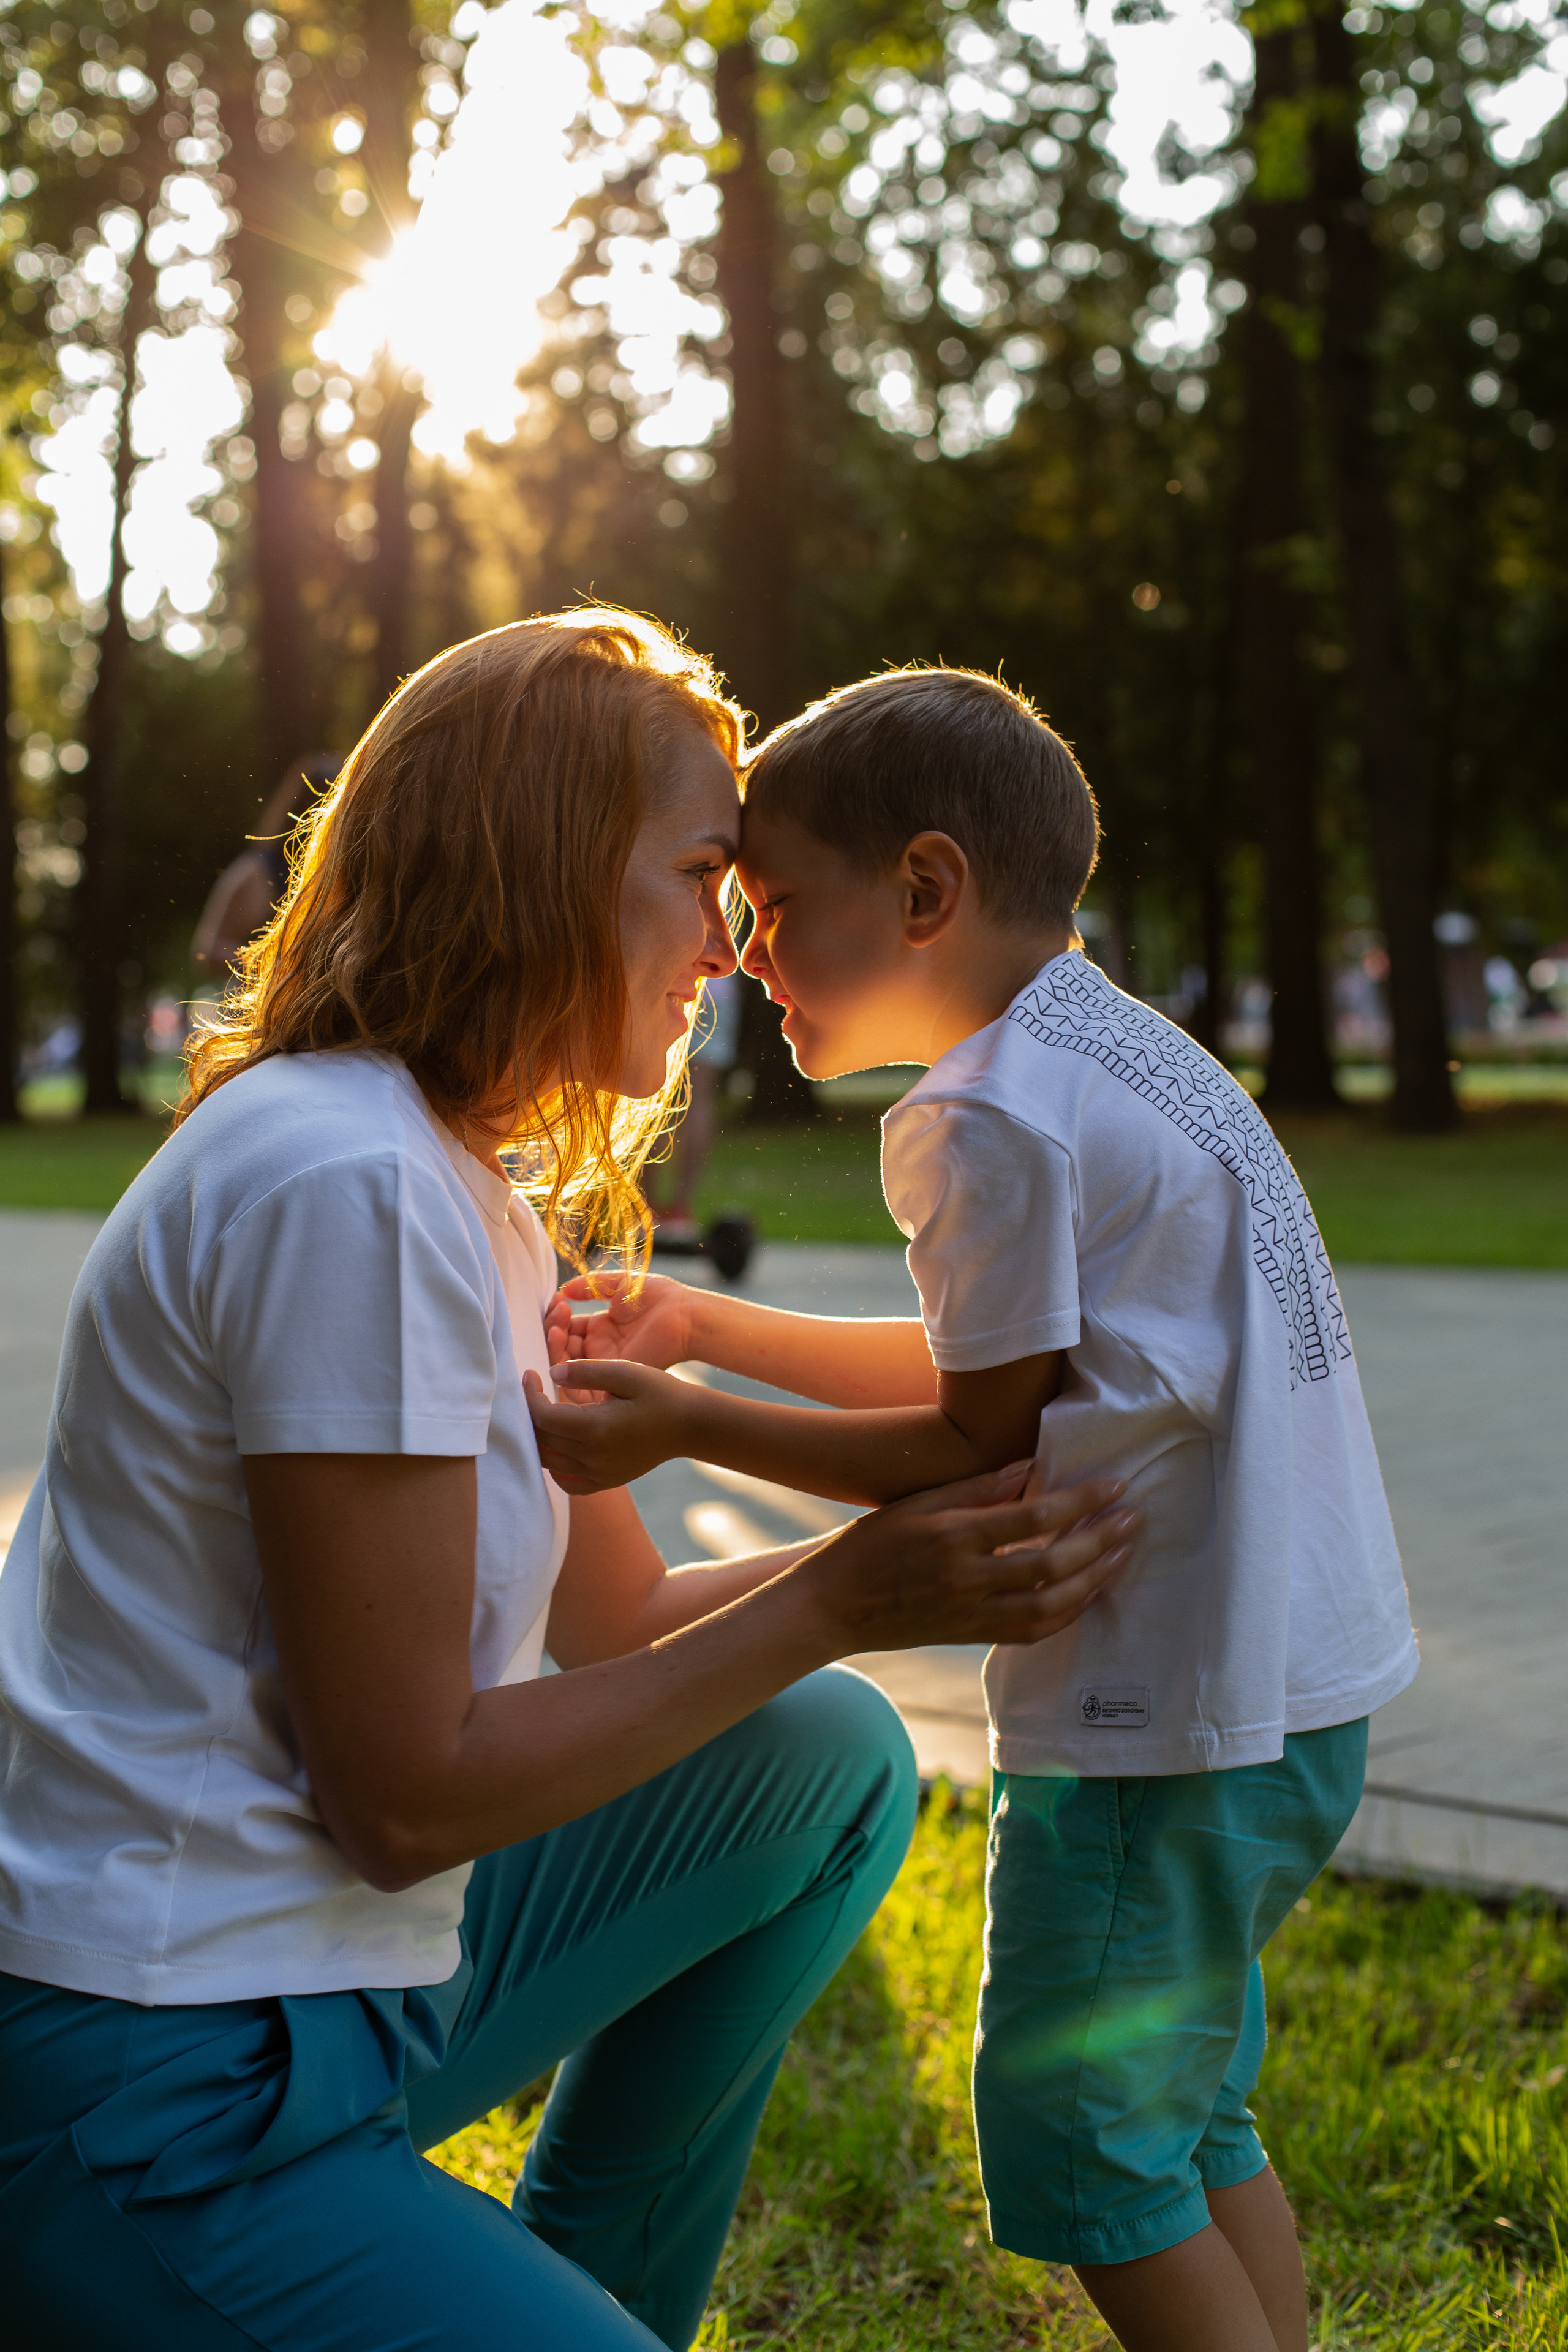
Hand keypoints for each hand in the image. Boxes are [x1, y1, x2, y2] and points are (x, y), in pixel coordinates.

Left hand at [524, 1359, 694, 1493]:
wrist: (690, 1425)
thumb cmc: (660, 1393)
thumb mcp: (626, 1371)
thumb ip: (586, 1370)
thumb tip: (552, 1372)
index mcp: (596, 1428)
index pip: (543, 1417)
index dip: (529, 1395)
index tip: (530, 1375)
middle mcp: (593, 1457)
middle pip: (542, 1440)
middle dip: (530, 1413)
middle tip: (534, 1391)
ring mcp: (599, 1474)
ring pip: (549, 1462)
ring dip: (539, 1438)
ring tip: (544, 1414)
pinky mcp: (606, 1482)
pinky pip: (568, 1483)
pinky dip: (555, 1467)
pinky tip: (559, 1446)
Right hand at [545, 1272, 696, 1379]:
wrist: (683, 1315)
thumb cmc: (657, 1297)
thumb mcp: (619, 1285)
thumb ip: (590, 1286)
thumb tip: (563, 1289)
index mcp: (600, 1328)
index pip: (567, 1328)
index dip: (557, 1318)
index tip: (556, 1302)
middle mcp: (598, 1348)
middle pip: (562, 1346)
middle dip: (553, 1330)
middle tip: (557, 1314)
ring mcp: (603, 1363)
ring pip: (565, 1362)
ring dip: (554, 1345)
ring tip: (557, 1328)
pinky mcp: (610, 1374)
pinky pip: (579, 1376)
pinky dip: (562, 1363)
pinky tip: (559, 1342)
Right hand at [800, 1464, 1140, 1654]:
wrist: (832, 1606)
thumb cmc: (869, 1545)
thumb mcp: (916, 1503)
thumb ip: (976, 1487)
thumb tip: (1030, 1467)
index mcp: (952, 1536)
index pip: (1033, 1516)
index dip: (1080, 1501)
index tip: (1115, 1486)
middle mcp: (966, 1578)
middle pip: (1051, 1564)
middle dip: (1100, 1541)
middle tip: (1134, 1518)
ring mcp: (971, 1613)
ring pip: (1051, 1604)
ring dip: (1095, 1579)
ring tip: (1124, 1554)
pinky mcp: (971, 1636)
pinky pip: (1033, 1631)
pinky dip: (1067, 1613)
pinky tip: (1089, 1592)